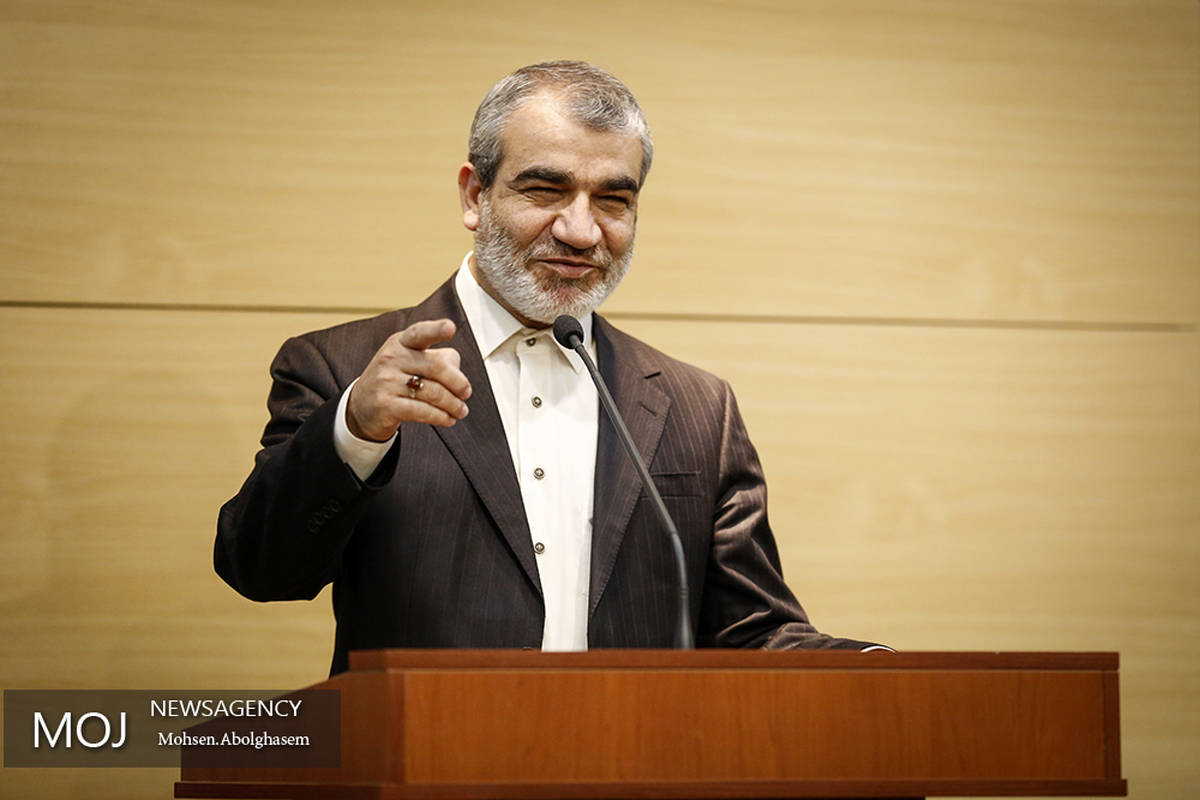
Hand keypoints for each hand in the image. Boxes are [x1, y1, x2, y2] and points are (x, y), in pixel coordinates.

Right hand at [346, 319, 471, 441]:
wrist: (362, 405)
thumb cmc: (395, 380)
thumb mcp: (410, 362)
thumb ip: (437, 359)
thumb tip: (459, 371)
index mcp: (400, 343)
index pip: (420, 333)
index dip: (436, 329)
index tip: (450, 327)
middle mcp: (392, 358)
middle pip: (436, 367)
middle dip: (458, 382)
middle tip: (466, 393)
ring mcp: (386, 382)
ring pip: (432, 392)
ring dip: (453, 404)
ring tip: (461, 411)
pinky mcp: (386, 405)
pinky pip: (422, 411)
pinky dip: (440, 417)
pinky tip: (448, 419)